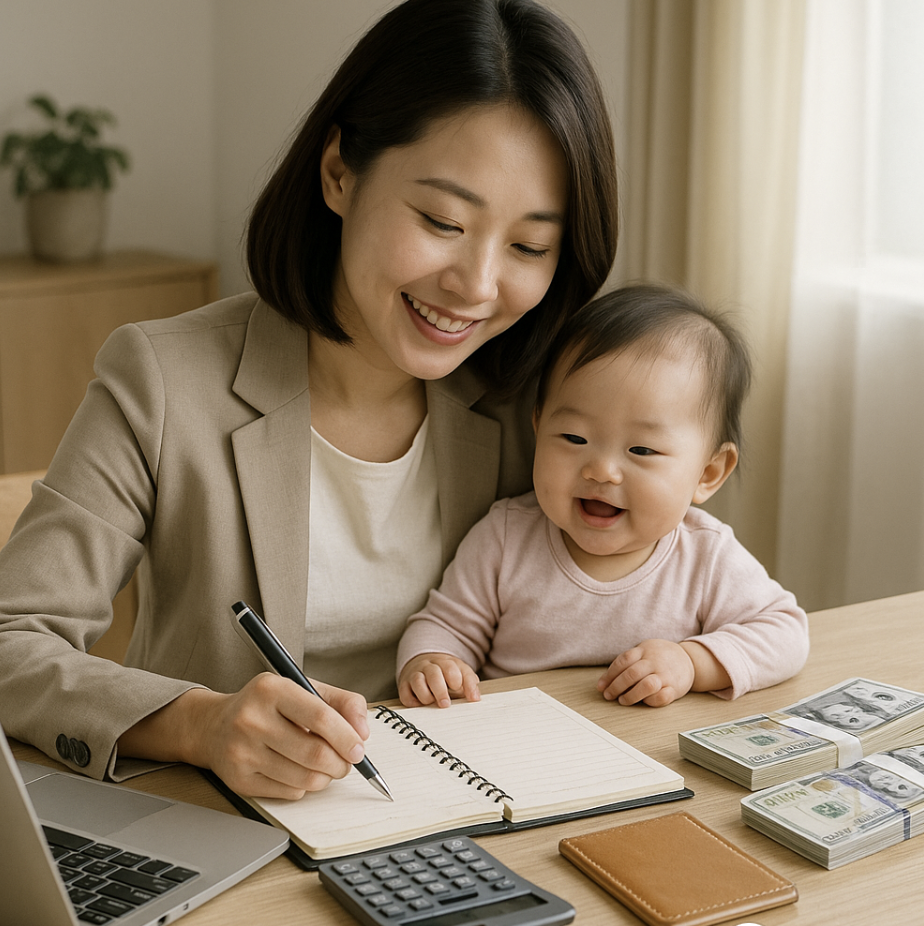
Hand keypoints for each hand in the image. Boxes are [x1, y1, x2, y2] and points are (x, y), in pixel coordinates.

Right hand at [120, 674, 369, 799]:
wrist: (214, 726)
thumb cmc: (269, 706)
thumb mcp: (304, 688)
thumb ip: (341, 702)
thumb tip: (363, 731)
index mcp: (271, 689)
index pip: (319, 716)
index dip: (346, 736)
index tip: (359, 748)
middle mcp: (251, 719)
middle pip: (314, 753)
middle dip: (341, 763)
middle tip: (347, 762)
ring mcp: (242, 751)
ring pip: (304, 778)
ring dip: (326, 777)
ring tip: (326, 766)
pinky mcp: (239, 779)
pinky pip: (289, 792)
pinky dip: (305, 785)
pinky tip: (299, 771)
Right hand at [398, 653, 480, 707]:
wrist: (422, 662)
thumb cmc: (444, 672)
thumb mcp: (460, 671)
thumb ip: (469, 682)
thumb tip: (475, 698)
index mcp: (444, 662)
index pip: (451, 668)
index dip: (457, 681)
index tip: (461, 691)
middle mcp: (428, 666)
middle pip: (433, 674)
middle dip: (440, 691)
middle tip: (446, 704)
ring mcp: (415, 674)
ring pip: (417, 681)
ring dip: (426, 695)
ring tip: (432, 702)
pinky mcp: (404, 685)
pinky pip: (405, 694)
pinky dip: (412, 701)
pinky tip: (420, 704)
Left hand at [596, 639, 695, 706]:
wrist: (688, 659)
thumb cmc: (659, 657)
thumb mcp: (644, 650)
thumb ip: (628, 662)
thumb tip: (605, 681)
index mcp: (644, 651)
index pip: (623, 661)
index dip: (609, 675)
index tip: (601, 687)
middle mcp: (654, 662)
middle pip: (632, 674)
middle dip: (616, 687)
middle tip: (608, 696)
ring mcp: (665, 675)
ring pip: (647, 685)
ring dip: (631, 695)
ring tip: (623, 700)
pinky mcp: (675, 688)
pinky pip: (662, 697)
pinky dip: (651, 701)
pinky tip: (643, 702)